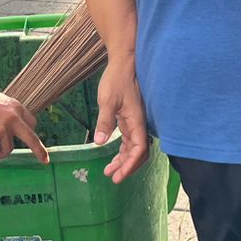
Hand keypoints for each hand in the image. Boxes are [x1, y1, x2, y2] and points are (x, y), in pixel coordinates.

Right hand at [0, 85, 48, 163]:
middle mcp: (12, 119)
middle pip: (31, 138)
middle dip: (39, 151)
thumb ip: (9, 112)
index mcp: (16, 108)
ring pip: (7, 150)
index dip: (30, 132)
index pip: (32, 123)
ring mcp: (1, 130)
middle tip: (45, 160)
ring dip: (0, 153)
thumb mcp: (0, 101)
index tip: (31, 140)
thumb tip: (14, 126)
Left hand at [93, 61, 148, 181]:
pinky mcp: (131, 118)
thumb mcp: (107, 101)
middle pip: (138, 153)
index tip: (117, 176)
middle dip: (126, 167)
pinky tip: (114, 154)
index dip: (129, 165)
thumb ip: (105, 122)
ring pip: (134, 147)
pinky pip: (130, 139)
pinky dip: (123, 150)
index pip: (139, 150)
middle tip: (112, 177)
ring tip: (109, 170)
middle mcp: (139, 124)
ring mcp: (136, 122)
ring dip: (123, 160)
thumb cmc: (117, 79)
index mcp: (137, 122)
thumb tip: (101, 143)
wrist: (124, 63)